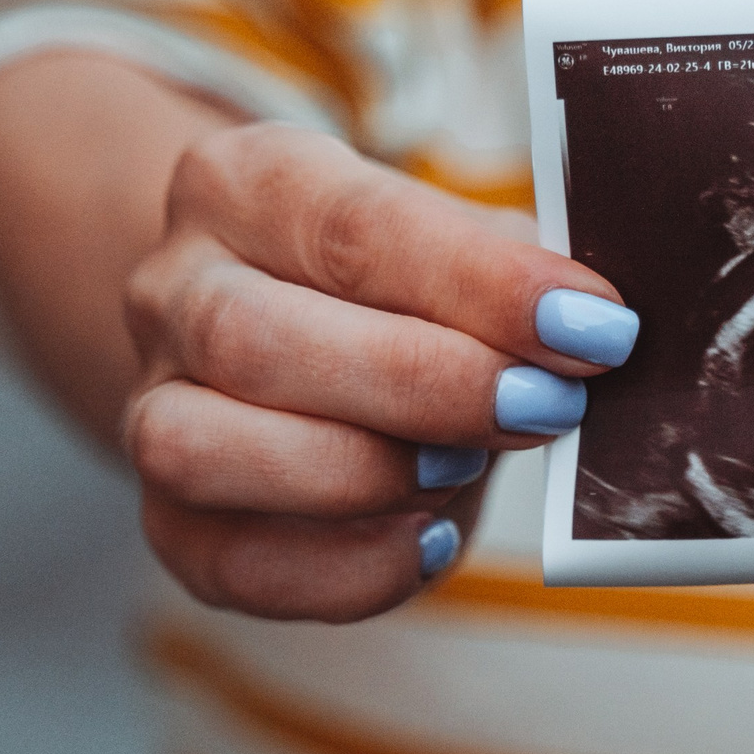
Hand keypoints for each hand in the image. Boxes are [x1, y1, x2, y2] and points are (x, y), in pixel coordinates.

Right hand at [120, 125, 637, 620]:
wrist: (299, 335)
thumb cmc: (403, 287)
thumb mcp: (456, 242)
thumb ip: (513, 270)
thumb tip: (601, 324)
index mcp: (246, 184)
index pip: (353, 226)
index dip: (481, 284)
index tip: (592, 325)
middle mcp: (174, 289)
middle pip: (254, 338)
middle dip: (423, 384)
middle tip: (546, 407)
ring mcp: (152, 407)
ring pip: (199, 448)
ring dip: (356, 471)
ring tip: (465, 469)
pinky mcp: (170, 523)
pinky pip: (229, 565)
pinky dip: (341, 569)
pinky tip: (427, 541)